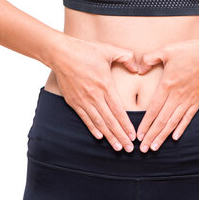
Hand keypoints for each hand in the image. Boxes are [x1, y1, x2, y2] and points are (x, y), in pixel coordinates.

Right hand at [50, 35, 138, 151]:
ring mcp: (83, 100)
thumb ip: (126, 57)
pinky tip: (99, 136)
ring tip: (117, 147)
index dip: (126, 125)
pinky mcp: (73, 101)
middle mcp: (94, 96)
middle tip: (129, 149)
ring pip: (98, 123)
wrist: (60, 53)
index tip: (134, 136)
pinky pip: (85, 118)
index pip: (119, 111)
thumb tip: (138, 67)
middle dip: (120, 136)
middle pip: (110, 121)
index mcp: (105, 85)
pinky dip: (92, 128)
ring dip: (108, 136)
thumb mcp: (109, 50)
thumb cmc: (85, 50)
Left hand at [135, 37, 198, 152]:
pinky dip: (181, 128)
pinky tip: (175, 137)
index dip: (145, 124)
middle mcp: (177, 96)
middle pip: (162, 120)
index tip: (139, 135)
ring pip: (173, 122)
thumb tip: (139, 68)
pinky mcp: (198, 100)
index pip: (153, 109)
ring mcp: (188, 99)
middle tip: (143, 149)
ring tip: (155, 147)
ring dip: (163, 136)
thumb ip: (150, 58)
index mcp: (167, 85)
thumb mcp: (166, 50)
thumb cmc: (190, 50)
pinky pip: (188, 118)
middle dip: (151, 136)